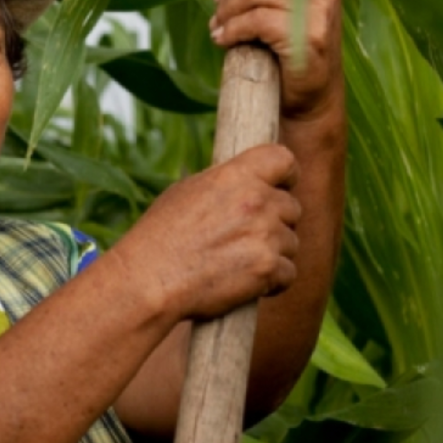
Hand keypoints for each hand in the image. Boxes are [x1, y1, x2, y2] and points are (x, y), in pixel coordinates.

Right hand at [115, 144, 301, 320]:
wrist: (150, 280)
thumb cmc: (159, 237)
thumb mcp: (186, 192)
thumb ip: (225, 185)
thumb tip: (246, 184)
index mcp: (235, 176)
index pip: (284, 160)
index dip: (285, 176)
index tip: (279, 187)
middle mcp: (256, 201)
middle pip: (292, 206)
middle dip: (276, 222)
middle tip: (246, 237)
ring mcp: (265, 235)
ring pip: (291, 242)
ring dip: (273, 253)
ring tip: (237, 262)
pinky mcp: (268, 268)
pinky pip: (288, 272)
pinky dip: (272, 281)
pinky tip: (245, 282)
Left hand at [202, 0, 342, 122]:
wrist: (307, 99)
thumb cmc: (283, 49)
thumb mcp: (262, 7)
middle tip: (218, 5)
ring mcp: (318, 10)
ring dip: (225, 10)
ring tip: (220, 26)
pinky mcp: (307, 36)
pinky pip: (256, 20)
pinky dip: (231, 29)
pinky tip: (223, 39)